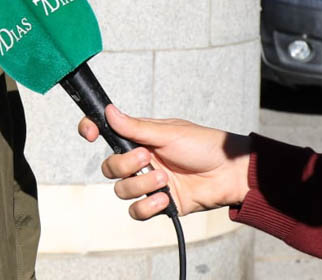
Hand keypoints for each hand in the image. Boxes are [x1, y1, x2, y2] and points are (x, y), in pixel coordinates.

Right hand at [78, 104, 251, 219]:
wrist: (231, 174)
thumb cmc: (204, 146)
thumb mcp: (169, 133)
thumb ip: (136, 127)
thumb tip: (109, 111)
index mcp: (140, 139)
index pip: (106, 133)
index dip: (91, 131)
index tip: (90, 134)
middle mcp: (140, 161)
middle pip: (109, 168)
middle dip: (123, 165)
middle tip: (148, 158)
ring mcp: (148, 183)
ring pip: (121, 190)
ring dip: (140, 185)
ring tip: (164, 180)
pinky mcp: (159, 204)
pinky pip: (137, 211)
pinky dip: (147, 206)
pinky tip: (164, 199)